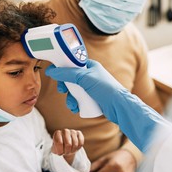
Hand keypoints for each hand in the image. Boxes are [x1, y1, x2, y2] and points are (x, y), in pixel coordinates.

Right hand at [46, 59, 171, 151]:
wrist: (119, 106)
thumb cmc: (106, 89)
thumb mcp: (85, 78)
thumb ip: (68, 74)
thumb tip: (53, 71)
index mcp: (90, 66)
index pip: (72, 63)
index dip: (63, 68)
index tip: (53, 72)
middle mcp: (90, 76)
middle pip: (70, 78)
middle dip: (65, 86)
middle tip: (63, 90)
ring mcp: (91, 88)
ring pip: (73, 91)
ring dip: (70, 98)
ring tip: (72, 104)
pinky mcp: (92, 98)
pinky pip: (79, 99)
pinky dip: (75, 104)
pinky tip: (76, 108)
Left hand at [51, 129, 84, 163]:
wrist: (66, 147)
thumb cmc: (60, 148)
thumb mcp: (55, 150)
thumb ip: (55, 150)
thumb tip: (59, 150)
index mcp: (57, 133)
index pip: (59, 143)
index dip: (60, 151)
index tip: (60, 153)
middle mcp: (65, 131)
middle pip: (68, 144)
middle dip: (67, 151)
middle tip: (66, 152)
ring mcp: (72, 131)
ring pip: (75, 144)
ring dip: (72, 150)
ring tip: (70, 150)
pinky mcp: (79, 133)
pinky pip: (81, 143)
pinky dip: (78, 148)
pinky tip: (75, 148)